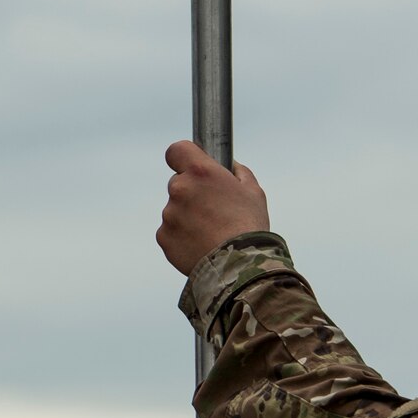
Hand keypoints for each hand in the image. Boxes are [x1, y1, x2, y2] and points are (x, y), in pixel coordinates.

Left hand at [157, 140, 270, 274]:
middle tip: (213, 210)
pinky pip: (170, 232)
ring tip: (211, 233)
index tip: (189, 164)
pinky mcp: (163, 237)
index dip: (183, 157)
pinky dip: (182, 237)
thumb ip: (238, 173)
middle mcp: (180, 189)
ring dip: (187, 217)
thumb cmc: (250, 227)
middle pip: (178, 183)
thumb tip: (230, 166)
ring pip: (175, 209)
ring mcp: (169, 214)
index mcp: (201, 172)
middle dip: (191, 192)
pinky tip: (201, 245)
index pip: (177, 150)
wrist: (239, 267)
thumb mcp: (253, 192)